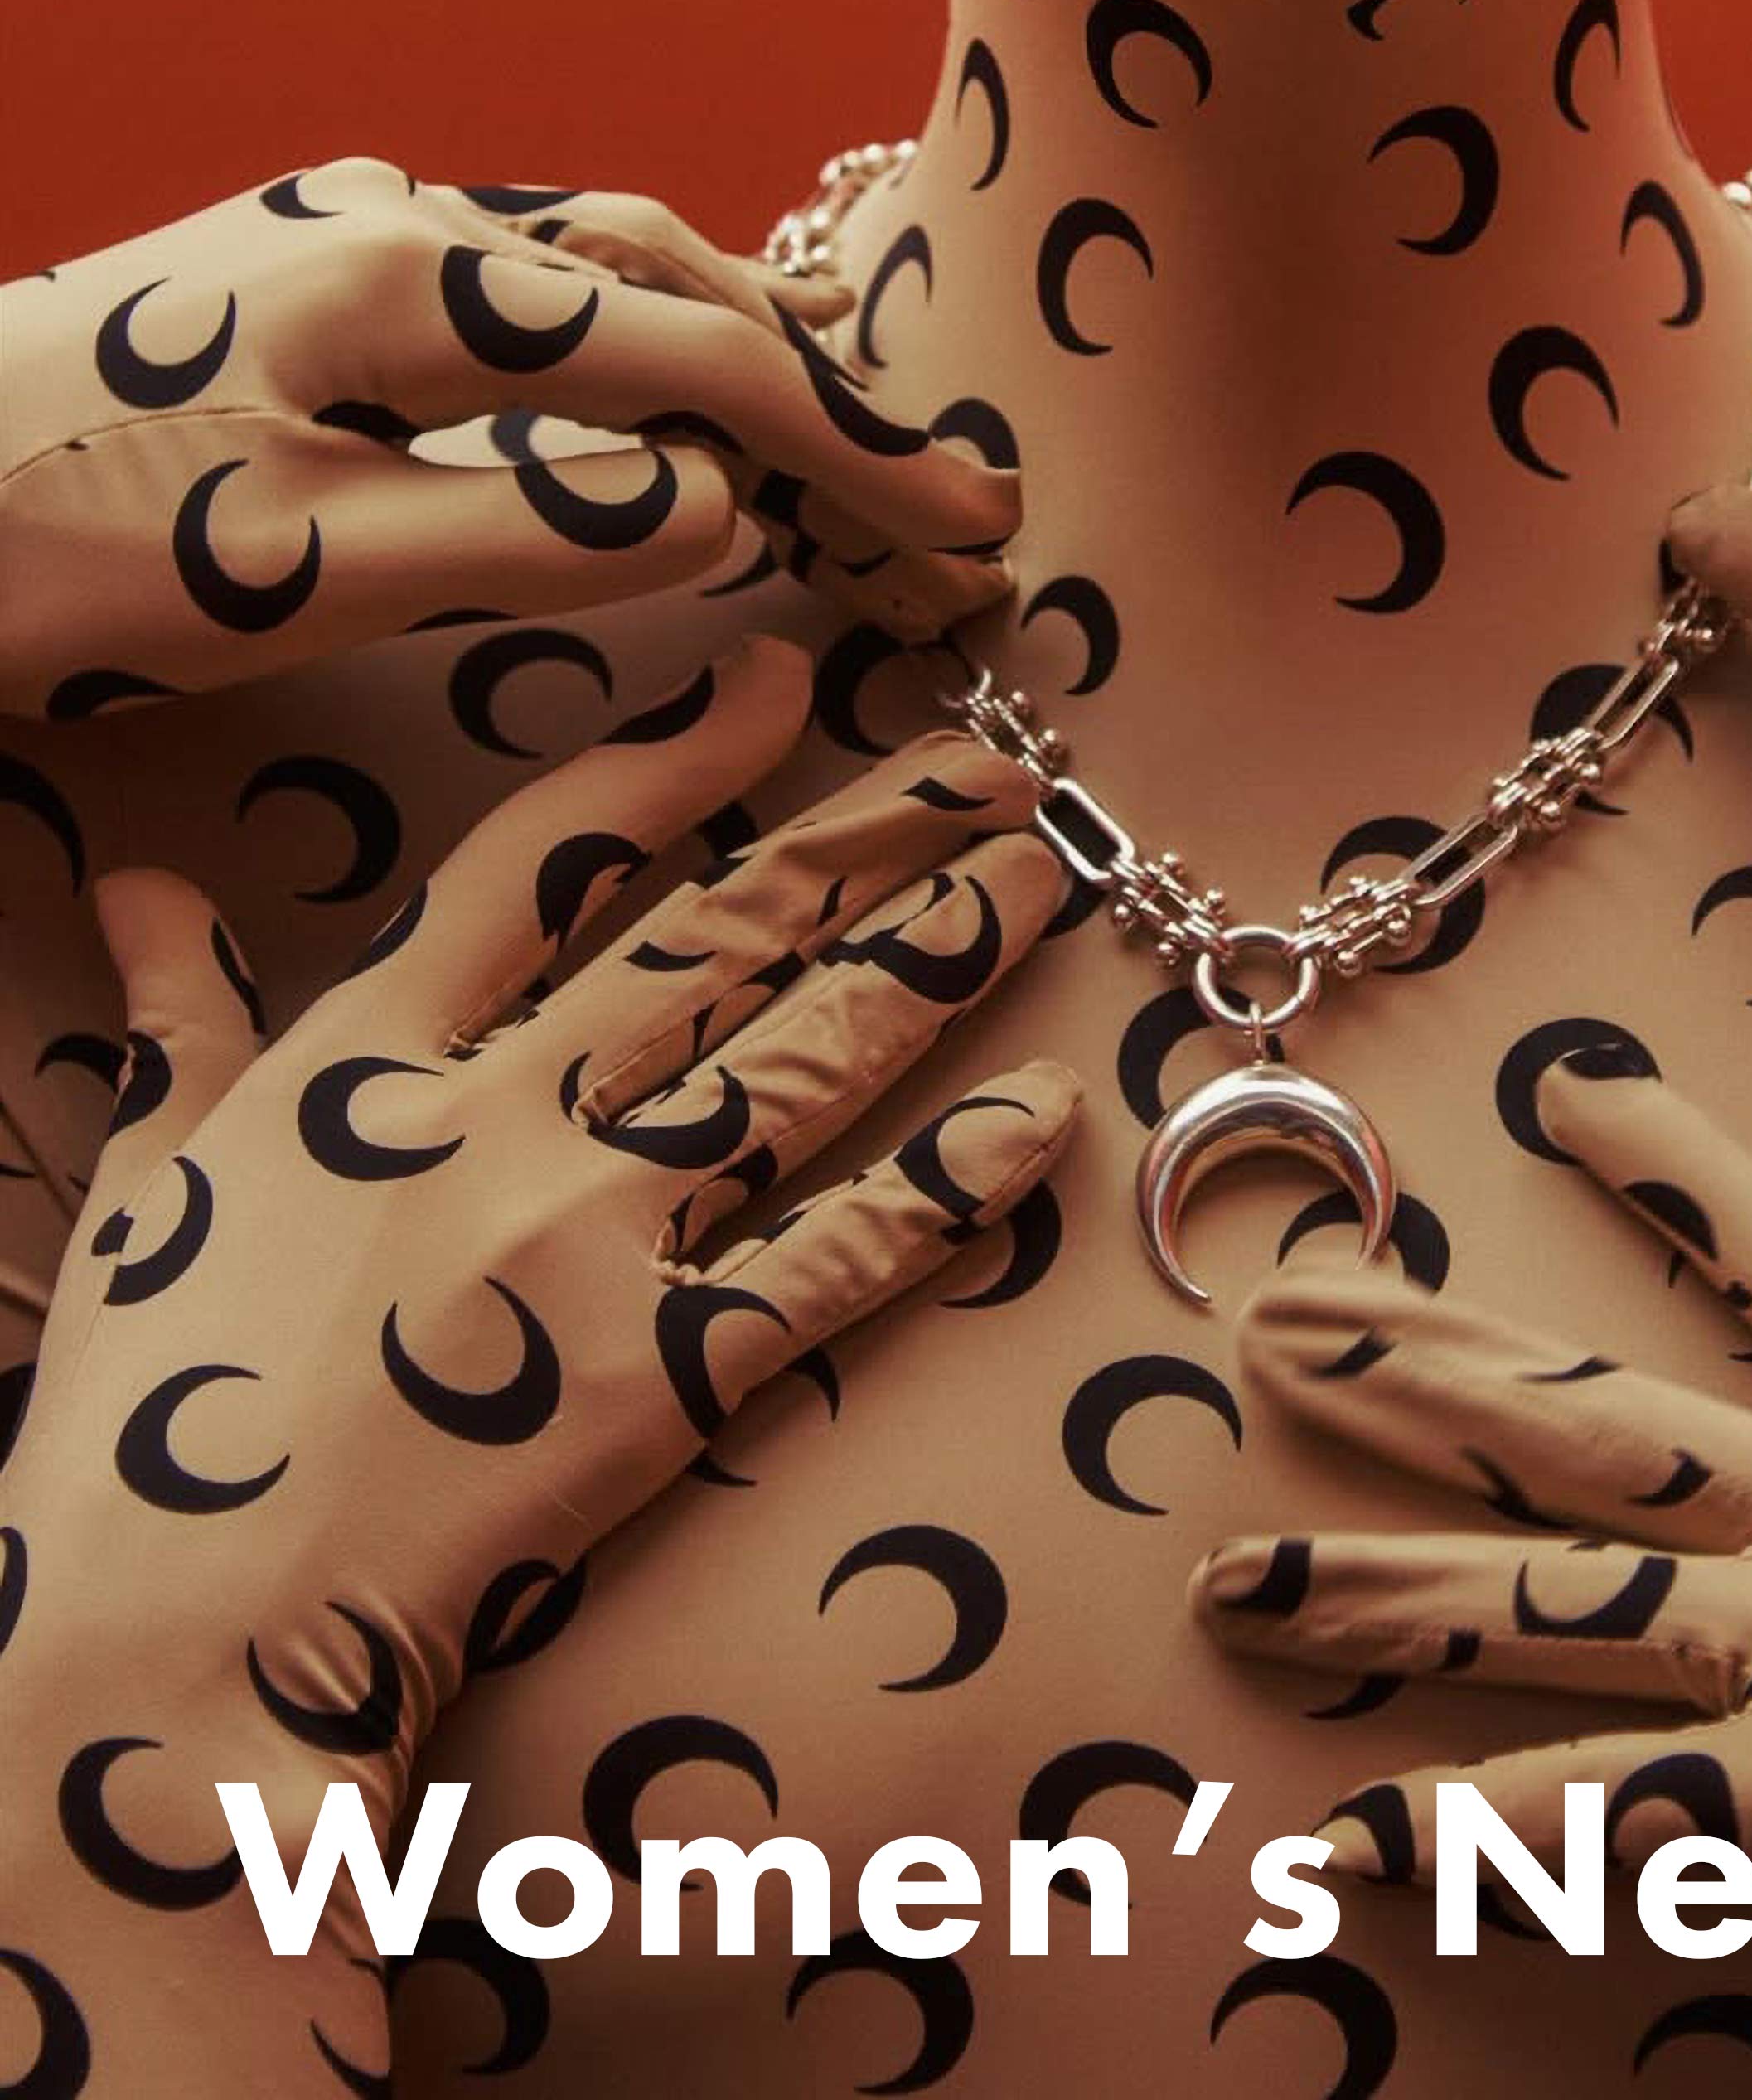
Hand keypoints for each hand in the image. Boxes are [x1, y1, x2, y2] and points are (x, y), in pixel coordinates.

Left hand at [0, 155, 1016, 720]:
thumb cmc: (43, 548)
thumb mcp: (299, 572)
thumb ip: (530, 529)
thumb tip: (714, 501)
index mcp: (409, 279)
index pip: (692, 354)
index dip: (848, 443)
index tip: (968, 522)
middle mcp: (388, 220)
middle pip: (663, 272)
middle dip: (814, 378)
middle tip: (931, 483)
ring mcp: (332, 233)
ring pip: (586, 266)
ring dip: (720, 343)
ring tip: (824, 433)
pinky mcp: (287, 275)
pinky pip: (507, 288)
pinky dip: (616, 339)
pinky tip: (630, 395)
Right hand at [0, 634, 1077, 2097]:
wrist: (164, 1643)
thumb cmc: (138, 1425)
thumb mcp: (145, 1188)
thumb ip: (174, 1023)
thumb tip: (137, 881)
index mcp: (371, 1058)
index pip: (542, 858)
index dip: (671, 758)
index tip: (775, 678)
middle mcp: (504, 1115)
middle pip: (717, 936)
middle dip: (865, 839)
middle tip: (992, 769)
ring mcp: (592, 1240)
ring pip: (799, 1062)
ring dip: (931, 966)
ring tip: (1036, 887)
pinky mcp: (657, 1377)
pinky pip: (831, 1262)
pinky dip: (945, 1193)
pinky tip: (1044, 1124)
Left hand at [1194, 1056, 1751, 2099]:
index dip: (1683, 1173)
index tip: (1569, 1092)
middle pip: (1614, 1418)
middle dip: (1436, 1365)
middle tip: (1274, 1319)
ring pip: (1567, 1599)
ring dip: (1389, 1592)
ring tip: (1231, 1586)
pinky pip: (1613, 1818)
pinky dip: (1474, 1839)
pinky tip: (1344, 1849)